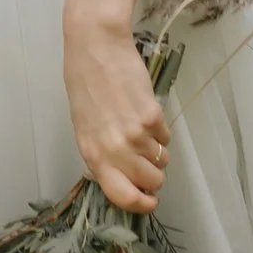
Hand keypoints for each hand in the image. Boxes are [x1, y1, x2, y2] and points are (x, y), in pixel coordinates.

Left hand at [64, 14, 169, 212]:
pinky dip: (161, 132)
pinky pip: (167, 138)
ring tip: (144, 132)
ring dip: (158, 153)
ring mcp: (135, 134)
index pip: (121, 196)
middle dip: (154, 178)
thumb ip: (103, 153)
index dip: (140, 205)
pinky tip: (146, 114)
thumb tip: (127, 176)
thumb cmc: (86, 83)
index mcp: (92, 154)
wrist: (96, 46)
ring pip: (162, 161)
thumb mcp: (85, 125)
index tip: (150, 203)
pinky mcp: (153, 117)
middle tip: (148, 161)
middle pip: (150, 183)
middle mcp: (114, 149)